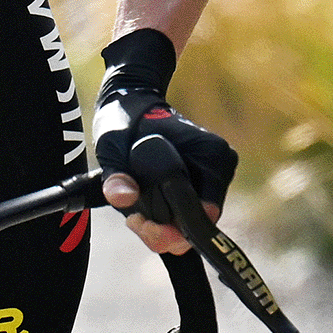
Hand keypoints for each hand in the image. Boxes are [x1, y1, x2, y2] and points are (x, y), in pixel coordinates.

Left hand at [91, 28, 238, 256]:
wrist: (133, 103)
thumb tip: (122, 198)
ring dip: (165, 224)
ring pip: (194, 219)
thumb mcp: (112, 146)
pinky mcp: (207, 179)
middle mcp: (220, 163)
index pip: (204, 213)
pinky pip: (190, 210)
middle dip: (165, 229)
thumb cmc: (123, 120)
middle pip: (199, 221)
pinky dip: (169, 215)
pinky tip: (147, 205)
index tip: (139, 222)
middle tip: (132, 219)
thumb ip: (117, 176)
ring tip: (136, 211)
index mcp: (208, 153)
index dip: (172, 229)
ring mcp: (216, 172)